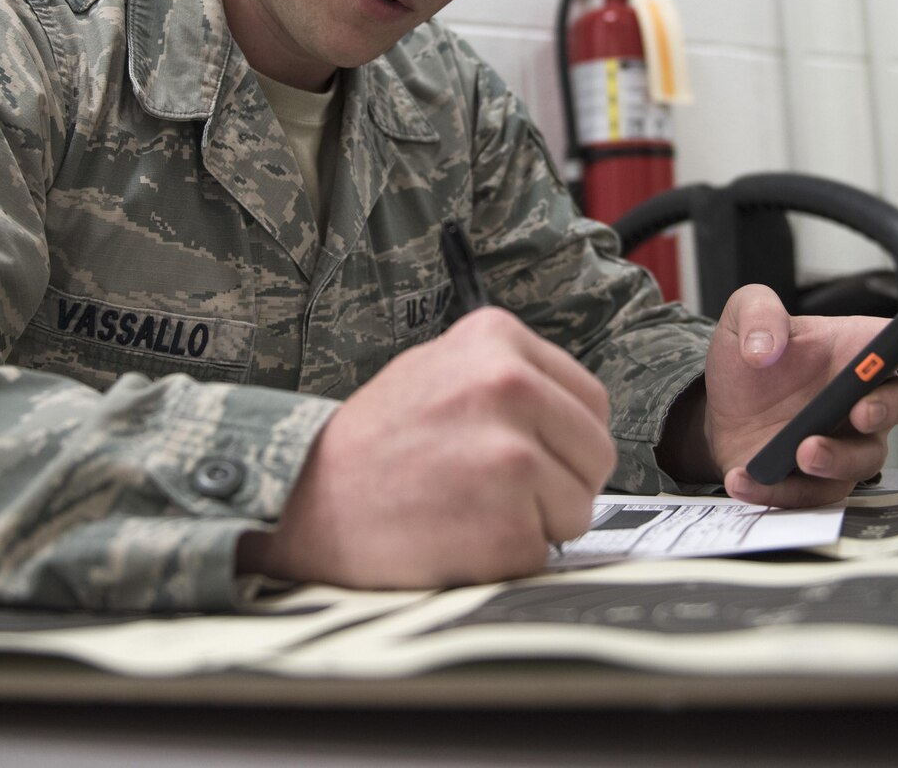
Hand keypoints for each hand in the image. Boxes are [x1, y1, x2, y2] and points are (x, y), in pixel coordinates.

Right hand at [239, 309, 615, 588]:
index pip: (591, 401)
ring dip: (534, 523)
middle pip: (596, 455)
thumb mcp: (438, 369)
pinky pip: (542, 552)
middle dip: (560, 483)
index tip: (522, 452)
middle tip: (494, 491)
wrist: (301, 501)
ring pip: (578, 508)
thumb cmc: (372, 443)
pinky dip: (505, 558)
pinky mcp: (507, 523)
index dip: (564, 440)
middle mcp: (510, 386)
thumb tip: (573, 413)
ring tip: (468, 508)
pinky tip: (455, 536)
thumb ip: (508, 377)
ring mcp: (512, 456)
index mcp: (497, 338)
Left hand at [685, 285, 897, 508]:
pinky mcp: (821, 481)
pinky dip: (783, 489)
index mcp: (856, 349)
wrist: (716, 411)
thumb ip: (756, 312)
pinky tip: (748, 476)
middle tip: (860, 412)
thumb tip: (765, 348)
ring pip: (868, 458)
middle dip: (890, 408)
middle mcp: (863, 397)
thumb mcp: (742, 316)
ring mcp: (847, 442)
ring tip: (802, 451)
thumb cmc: (748, 361)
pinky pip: (816, 494)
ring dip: (840, 457)